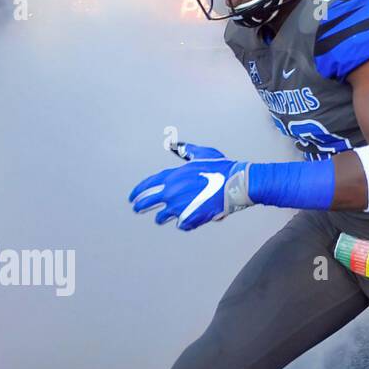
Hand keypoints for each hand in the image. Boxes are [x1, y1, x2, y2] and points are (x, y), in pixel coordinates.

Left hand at [129, 141, 251, 230]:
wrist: (236, 183)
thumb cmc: (221, 167)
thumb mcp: (202, 154)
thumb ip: (185, 150)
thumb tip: (173, 144)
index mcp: (172, 177)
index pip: (147, 186)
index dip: (137, 192)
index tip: (132, 197)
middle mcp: (171, 193)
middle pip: (146, 203)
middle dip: (140, 206)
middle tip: (137, 208)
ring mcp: (179, 207)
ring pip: (161, 217)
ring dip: (162, 217)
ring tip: (163, 217)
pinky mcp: (190, 219)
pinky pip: (180, 224)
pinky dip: (183, 222)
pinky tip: (187, 219)